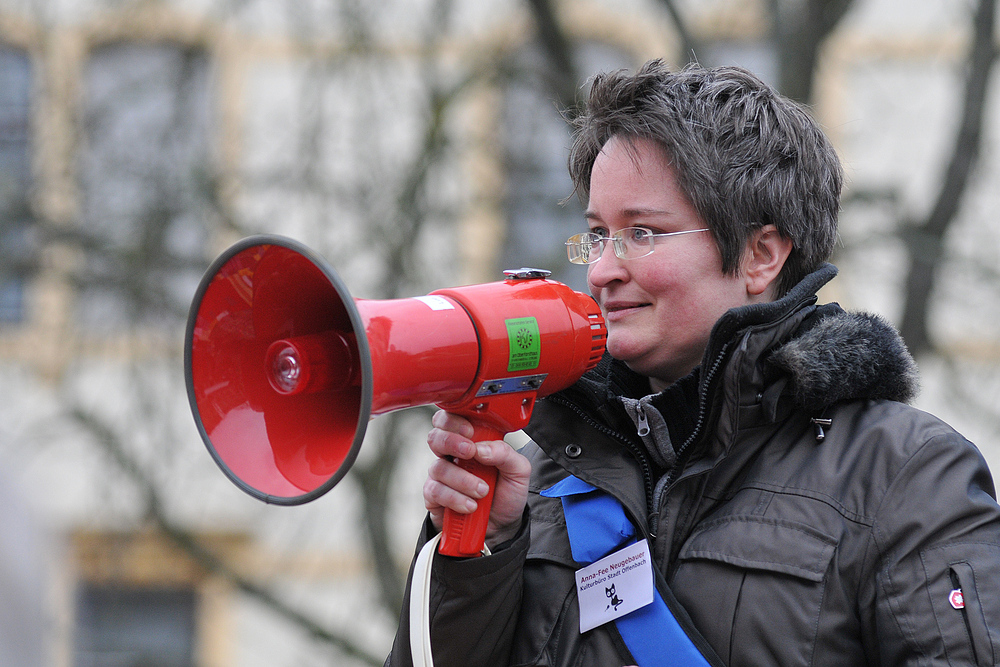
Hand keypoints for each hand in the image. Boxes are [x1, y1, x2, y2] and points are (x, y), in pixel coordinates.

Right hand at [423, 410, 530, 547]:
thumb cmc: (507, 494)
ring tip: (482, 492)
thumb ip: (505, 454)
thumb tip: (481, 448)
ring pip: (438, 467)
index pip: (452, 419)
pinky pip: (434, 490)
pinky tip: (470, 505)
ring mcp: (442, 475)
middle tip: (469, 453)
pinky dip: (454, 498)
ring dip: (462, 479)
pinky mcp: (434, 496)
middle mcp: (452, 455)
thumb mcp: (518, 472)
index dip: (455, 420)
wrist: (502, 528)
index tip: (470, 432)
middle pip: (435, 436)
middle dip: (451, 442)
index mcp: (472, 441)